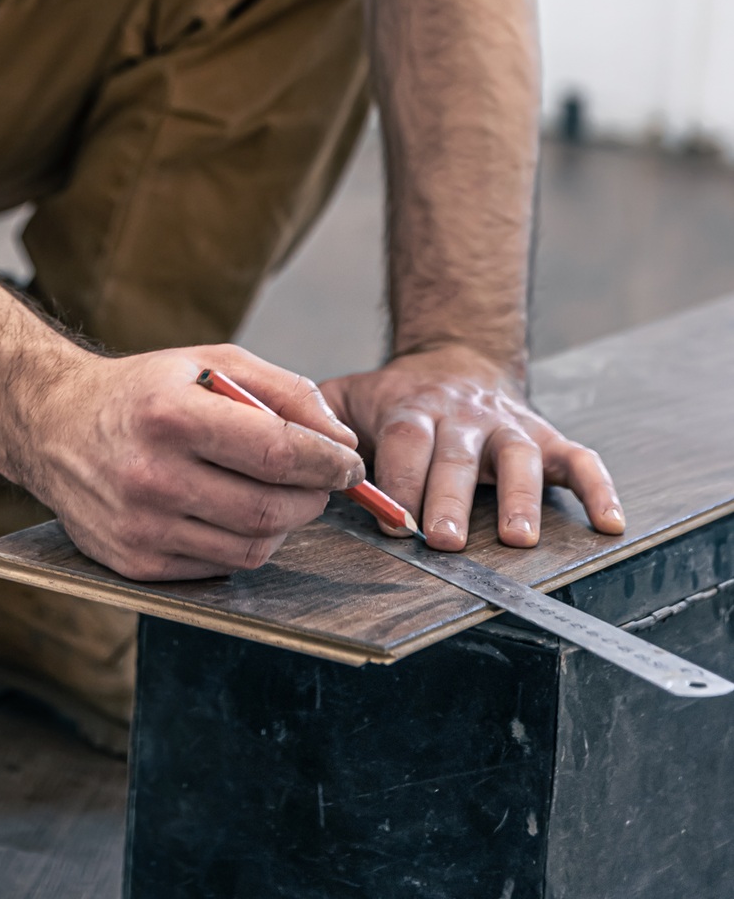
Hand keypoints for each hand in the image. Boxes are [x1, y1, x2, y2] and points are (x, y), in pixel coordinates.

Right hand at [30, 343, 364, 581]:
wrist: (53, 426)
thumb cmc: (142, 392)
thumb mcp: (209, 362)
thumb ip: (284, 391)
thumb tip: (341, 442)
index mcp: (171, 414)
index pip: (277, 452)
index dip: (327, 463)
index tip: (348, 463)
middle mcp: (151, 475)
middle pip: (270, 509)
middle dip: (312, 497)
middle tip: (319, 480)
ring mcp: (140, 527)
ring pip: (251, 547)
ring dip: (283, 524)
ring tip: (277, 494)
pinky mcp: (134, 564)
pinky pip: (219, 567)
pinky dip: (243, 543)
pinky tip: (232, 512)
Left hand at [320, 343, 625, 548]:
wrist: (454, 358)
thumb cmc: (393, 399)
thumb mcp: (346, 396)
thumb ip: (317, 421)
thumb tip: (291, 450)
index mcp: (412, 408)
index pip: (405, 442)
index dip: (397, 479)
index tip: (390, 520)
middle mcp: (462, 416)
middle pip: (457, 455)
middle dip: (449, 498)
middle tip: (441, 540)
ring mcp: (507, 426)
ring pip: (519, 456)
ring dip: (519, 497)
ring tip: (516, 538)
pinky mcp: (546, 436)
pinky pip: (579, 459)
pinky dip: (598, 488)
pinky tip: (609, 522)